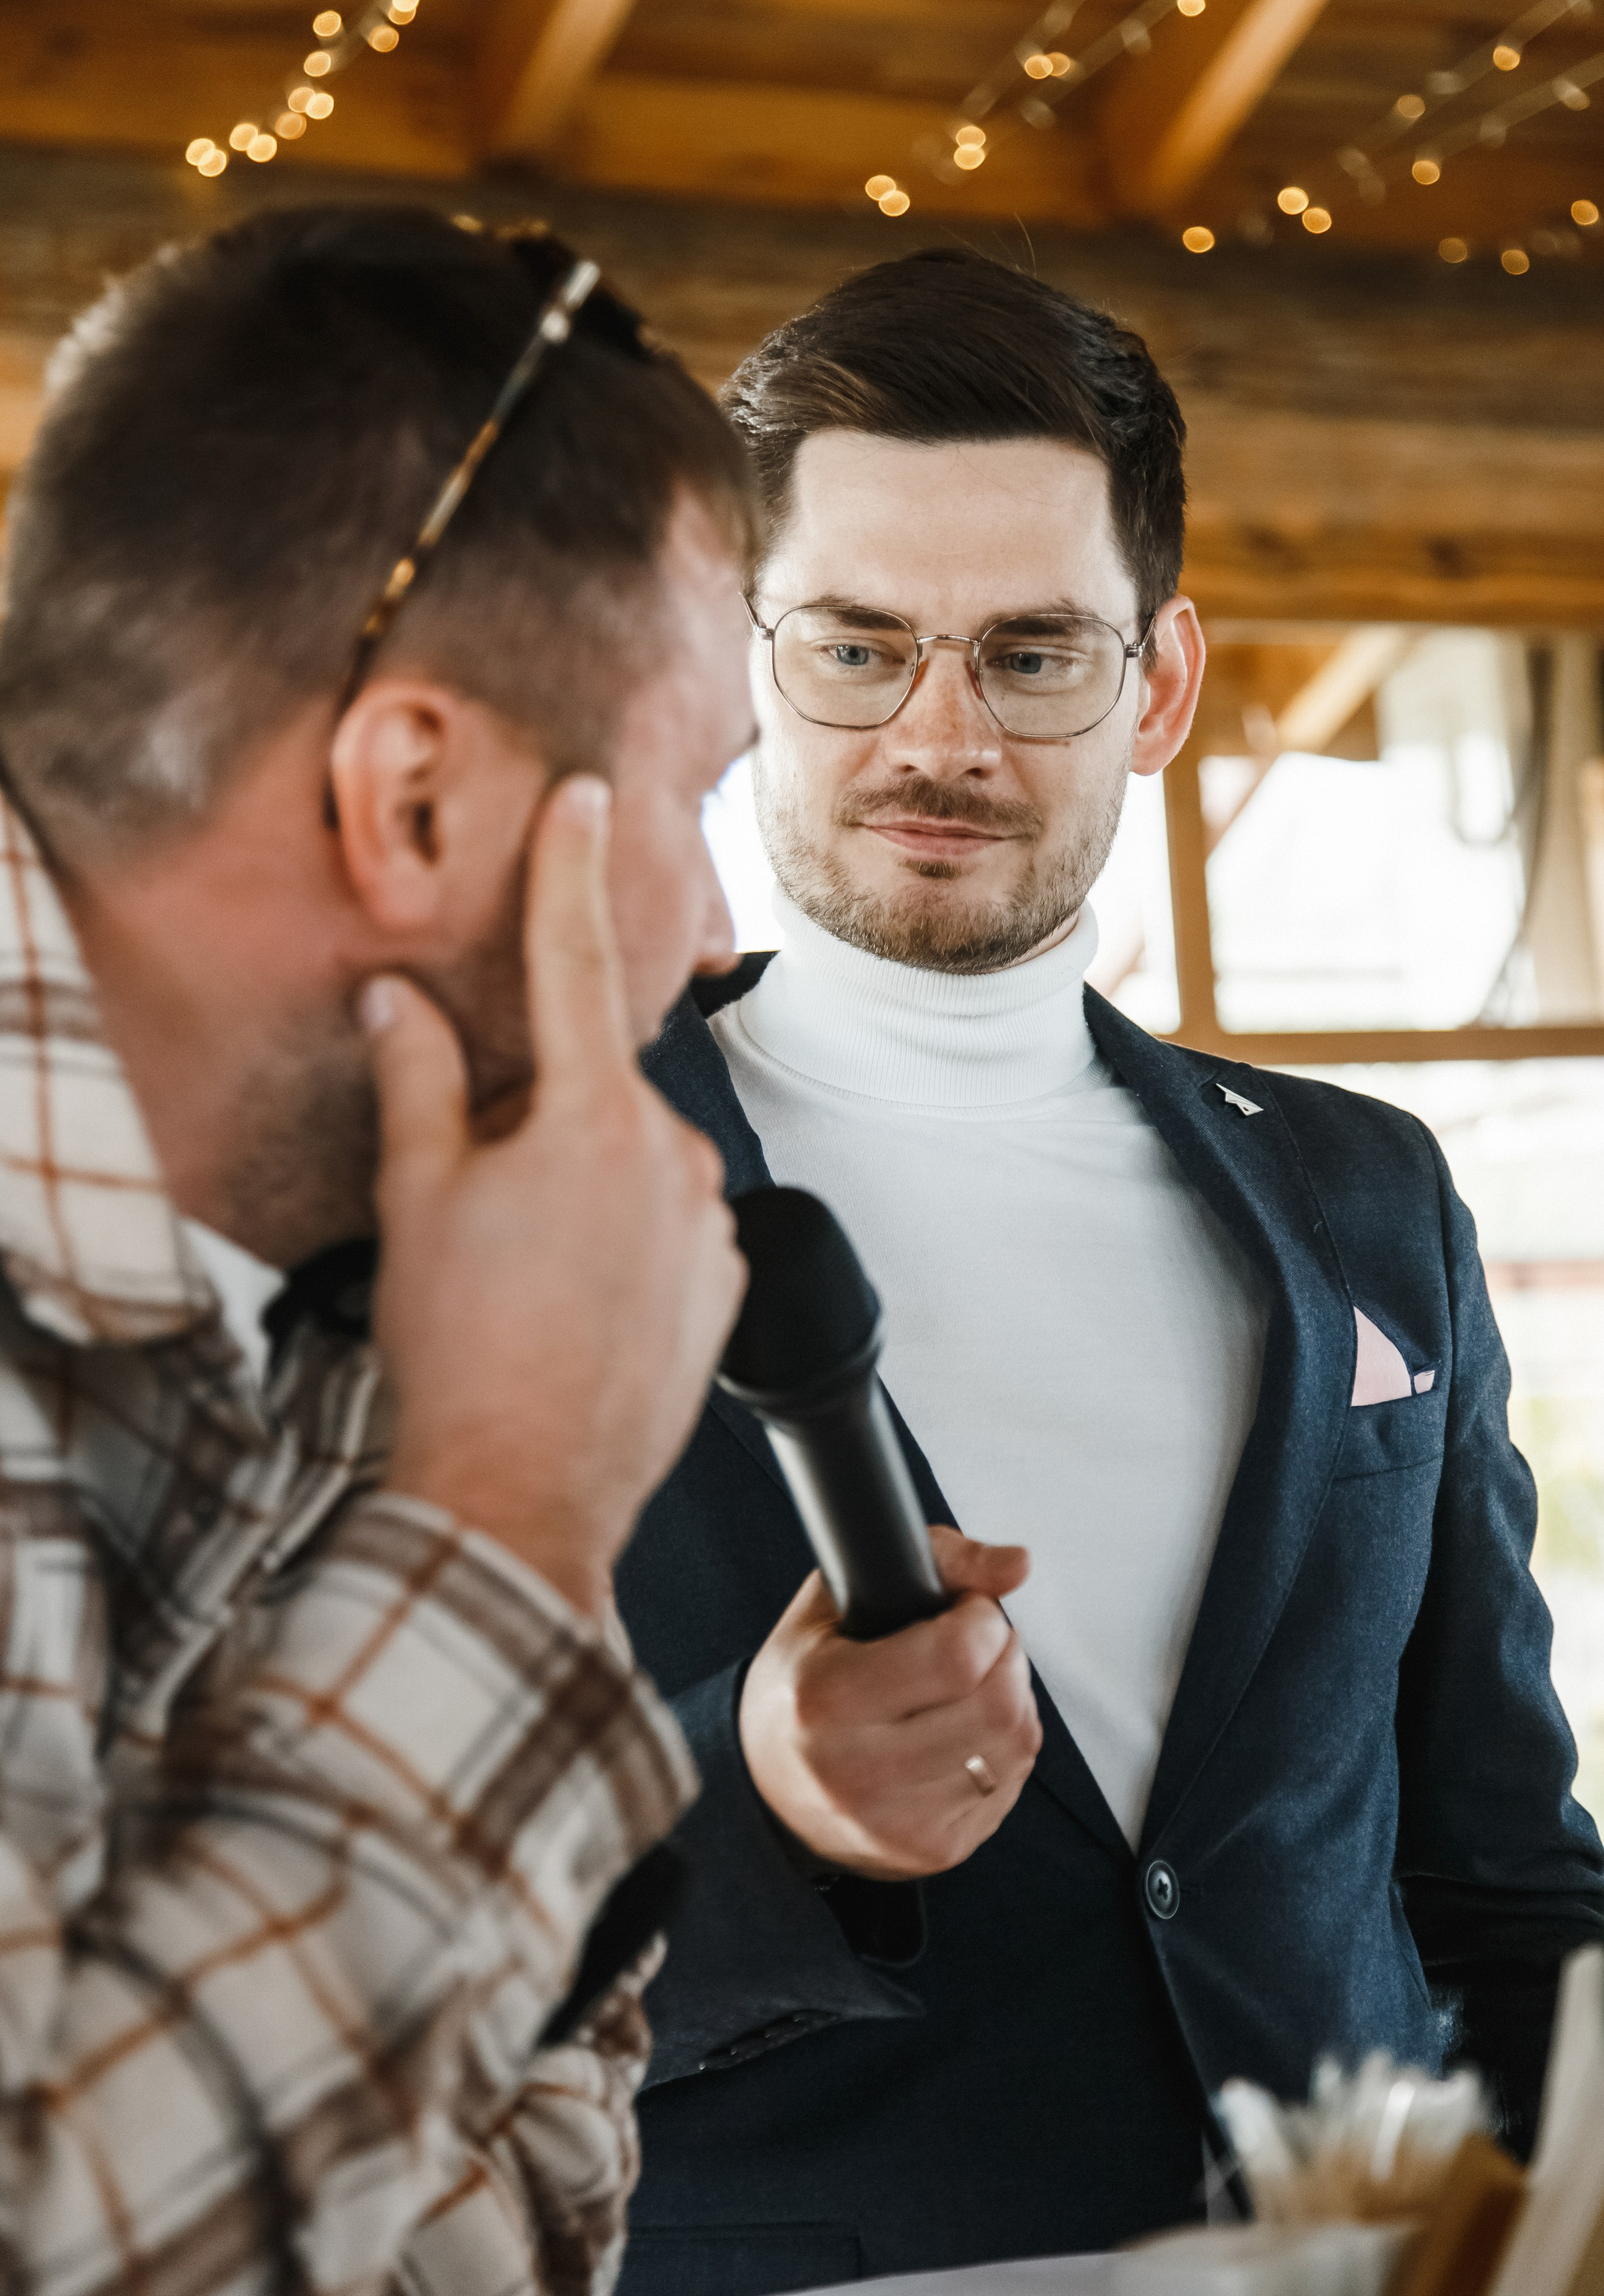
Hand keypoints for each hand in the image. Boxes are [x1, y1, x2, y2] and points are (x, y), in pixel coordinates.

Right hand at [365, 774, 745, 1617]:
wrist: (524, 1496)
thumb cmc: (461, 1349)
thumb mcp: (417, 1199)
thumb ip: (418, 1082)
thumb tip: (397, 999)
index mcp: (590, 1118)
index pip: (574, 962)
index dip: (570, 872)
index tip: (585, 799)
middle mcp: (671, 1158)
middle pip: (595, 1088)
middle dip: (539, 1117)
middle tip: (479, 1203)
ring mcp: (710, 1228)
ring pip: (634, 1162)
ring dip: (582, 1184)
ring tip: (523, 1277)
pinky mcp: (726, 1288)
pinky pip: (670, 1227)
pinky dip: (622, 1242)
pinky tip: (572, 1306)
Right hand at [739, 1528, 1041, 1878]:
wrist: (763, 1789)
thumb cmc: (801, 1684)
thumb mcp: (833, 1601)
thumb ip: (933, 1560)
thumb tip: (1018, 1563)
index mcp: (826, 1700)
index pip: (957, 1657)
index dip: (980, 1618)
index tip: (964, 1609)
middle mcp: (860, 1772)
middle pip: (999, 1706)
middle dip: (1006, 1655)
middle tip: (978, 1642)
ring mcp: (899, 1823)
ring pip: (1016, 1744)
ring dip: (1013, 1698)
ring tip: (971, 1684)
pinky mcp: (932, 1852)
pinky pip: (1012, 1783)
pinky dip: (1003, 1746)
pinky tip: (963, 1731)